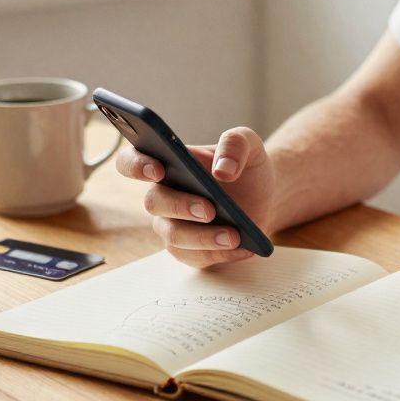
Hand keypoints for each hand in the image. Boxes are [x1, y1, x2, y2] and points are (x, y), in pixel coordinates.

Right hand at [115, 126, 275, 268]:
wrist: (267, 199)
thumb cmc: (248, 168)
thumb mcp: (250, 144)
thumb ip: (235, 144)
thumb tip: (222, 169)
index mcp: (170, 162)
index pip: (132, 161)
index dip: (136, 165)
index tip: (158, 170)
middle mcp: (165, 194)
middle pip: (153, 202)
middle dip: (180, 206)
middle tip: (209, 209)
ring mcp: (174, 224)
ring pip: (173, 236)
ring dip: (203, 237)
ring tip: (234, 235)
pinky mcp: (189, 250)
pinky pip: (194, 257)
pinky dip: (220, 254)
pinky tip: (243, 247)